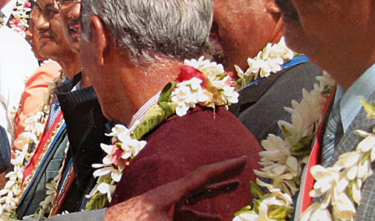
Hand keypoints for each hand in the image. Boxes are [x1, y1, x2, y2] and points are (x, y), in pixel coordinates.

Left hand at [104, 156, 247, 220]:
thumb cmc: (131, 220)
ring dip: (209, 212)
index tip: (243, 160)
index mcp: (170, 193)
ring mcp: (162, 210)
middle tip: (242, 176)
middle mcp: (168, 198)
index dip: (225, 168)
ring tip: (226, 216)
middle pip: (200, 186)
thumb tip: (218, 220)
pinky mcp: (158, 219)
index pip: (203, 176)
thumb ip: (190, 219)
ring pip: (192, 208)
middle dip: (221, 182)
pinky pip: (182, 219)